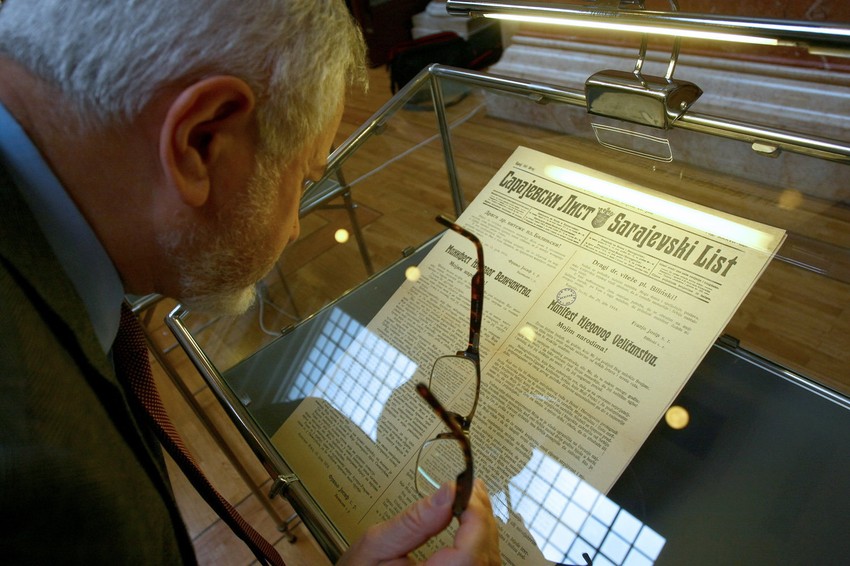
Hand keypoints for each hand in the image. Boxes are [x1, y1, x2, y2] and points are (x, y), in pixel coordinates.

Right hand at [337, 479, 500, 565]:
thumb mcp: (375, 546)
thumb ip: (412, 521)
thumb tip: (446, 493)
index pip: (470, 555)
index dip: (475, 516)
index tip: (466, 488)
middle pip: (484, 556)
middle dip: (480, 515)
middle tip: (469, 486)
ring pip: (487, 560)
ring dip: (482, 526)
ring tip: (470, 497)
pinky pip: (480, 564)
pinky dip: (479, 540)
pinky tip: (471, 522)